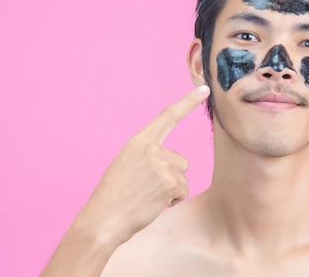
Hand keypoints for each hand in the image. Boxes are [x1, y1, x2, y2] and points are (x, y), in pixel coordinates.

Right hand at [73, 85, 210, 243]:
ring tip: (147, 196)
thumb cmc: (115, 196)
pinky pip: (183, 191)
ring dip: (171, 189)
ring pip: (183, 177)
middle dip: (171, 176)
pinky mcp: (169, 181)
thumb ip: (149, 156)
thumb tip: (174, 163)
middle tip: (145, 189)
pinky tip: (153, 203)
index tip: (204, 89)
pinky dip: (172, 200)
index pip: (168, 116)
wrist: (104, 219)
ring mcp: (161, 163)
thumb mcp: (128, 165)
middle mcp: (151, 148)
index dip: (188, 102)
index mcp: (139, 141)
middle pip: (181, 160)